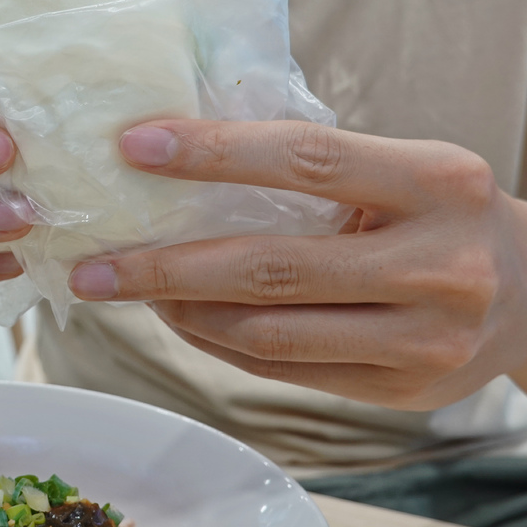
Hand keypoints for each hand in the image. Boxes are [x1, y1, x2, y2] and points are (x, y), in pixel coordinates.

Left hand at [68, 119, 526, 409]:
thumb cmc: (442, 212)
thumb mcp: (401, 167)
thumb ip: (314, 164)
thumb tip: (183, 151)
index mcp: (436, 181)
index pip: (306, 157)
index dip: (214, 152)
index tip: (136, 146)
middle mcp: (438, 263)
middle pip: (273, 267)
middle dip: (165, 266)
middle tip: (92, 265)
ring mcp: (425, 337)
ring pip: (269, 333)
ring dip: (181, 311)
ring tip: (127, 288)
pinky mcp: (403, 388)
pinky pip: (284, 370)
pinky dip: (218, 342)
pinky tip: (180, 317)